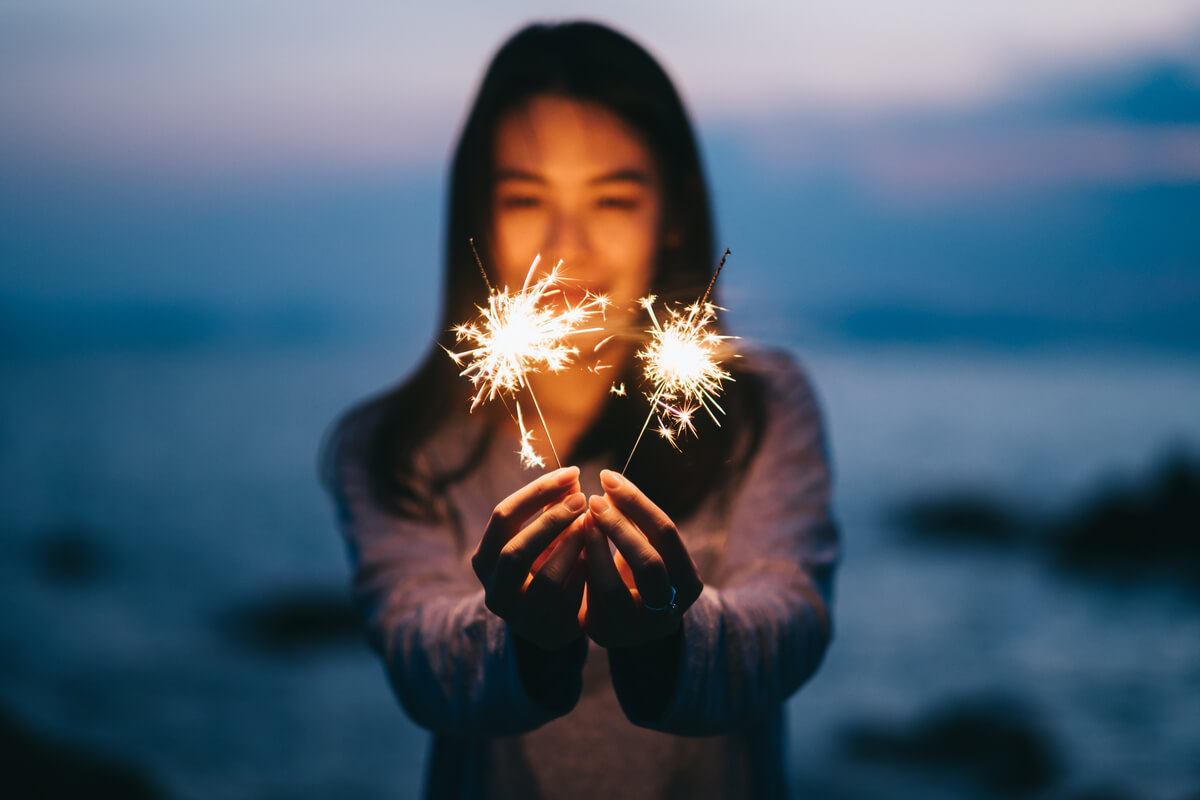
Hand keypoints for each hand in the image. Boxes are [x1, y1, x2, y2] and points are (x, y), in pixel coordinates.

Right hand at [471, 466, 588, 650]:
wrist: (551, 618)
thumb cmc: (546, 563)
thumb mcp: (541, 537)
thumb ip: (551, 509)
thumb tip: (572, 479)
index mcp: (485, 559)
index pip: (502, 516)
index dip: (538, 492)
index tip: (572, 473)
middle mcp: (495, 591)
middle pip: (516, 551)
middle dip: (551, 521)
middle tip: (582, 501)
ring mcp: (520, 618)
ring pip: (545, 580)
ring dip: (570, 549)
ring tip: (591, 528)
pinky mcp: (548, 636)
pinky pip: (568, 604)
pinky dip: (583, 578)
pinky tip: (595, 559)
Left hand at [582, 469, 703, 648]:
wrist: (632, 626)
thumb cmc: (639, 575)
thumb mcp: (649, 551)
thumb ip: (638, 523)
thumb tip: (611, 480)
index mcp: (688, 583)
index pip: (666, 532)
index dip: (636, 501)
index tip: (609, 477)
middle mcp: (668, 611)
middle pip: (647, 561)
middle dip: (618, 525)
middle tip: (593, 499)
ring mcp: (635, 629)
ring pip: (613, 587)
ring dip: (594, 548)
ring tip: (580, 521)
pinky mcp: (605, 635)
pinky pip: (586, 599)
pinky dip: (579, 568)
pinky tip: (568, 545)